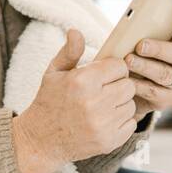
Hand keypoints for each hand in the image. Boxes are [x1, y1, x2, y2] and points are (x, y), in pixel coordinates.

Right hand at [11, 28, 136, 172]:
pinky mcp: (109, 141)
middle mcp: (95, 103)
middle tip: (104, 90)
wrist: (40, 141)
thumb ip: (69, 52)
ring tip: (103, 106)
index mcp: (82, 81)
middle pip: (128, 85)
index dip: (112, 69)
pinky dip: (121, 122)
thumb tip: (76, 31)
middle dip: (118, 85)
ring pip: (131, 104)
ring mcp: (103, 124)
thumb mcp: (54, 73)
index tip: (103, 75)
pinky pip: (130, 123)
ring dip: (120, 104)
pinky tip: (105, 120)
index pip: (119, 66)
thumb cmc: (48, 102)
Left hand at [123, 0, 171, 122]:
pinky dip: (138, 85)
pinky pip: (154, 92)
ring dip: (145, 67)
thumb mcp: (146, 43)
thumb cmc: (140, 59)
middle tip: (140, 45)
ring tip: (128, 61)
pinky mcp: (169, 99)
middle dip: (159, 49)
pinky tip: (127, 81)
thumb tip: (131, 18)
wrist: (136, 93)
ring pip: (165, 74)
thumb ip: (145, 31)